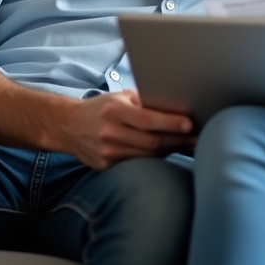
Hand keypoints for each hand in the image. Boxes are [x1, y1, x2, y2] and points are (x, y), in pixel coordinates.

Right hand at [57, 90, 194, 169]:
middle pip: (151, 141)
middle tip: (196, 138)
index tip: (189, 124)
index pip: (147, 119)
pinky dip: (153, 159)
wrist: (68, 126)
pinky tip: (165, 152)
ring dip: (169, 150)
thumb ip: (144, 102)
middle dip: (177, 140)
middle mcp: (109, 132)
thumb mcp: (119, 98)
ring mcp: (106, 152)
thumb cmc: (101, 108)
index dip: (170, 123)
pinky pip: (136, 164)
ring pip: (146, 155)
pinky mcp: (105, 166)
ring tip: (185, 145)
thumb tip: (175, 106)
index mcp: (114, 111)